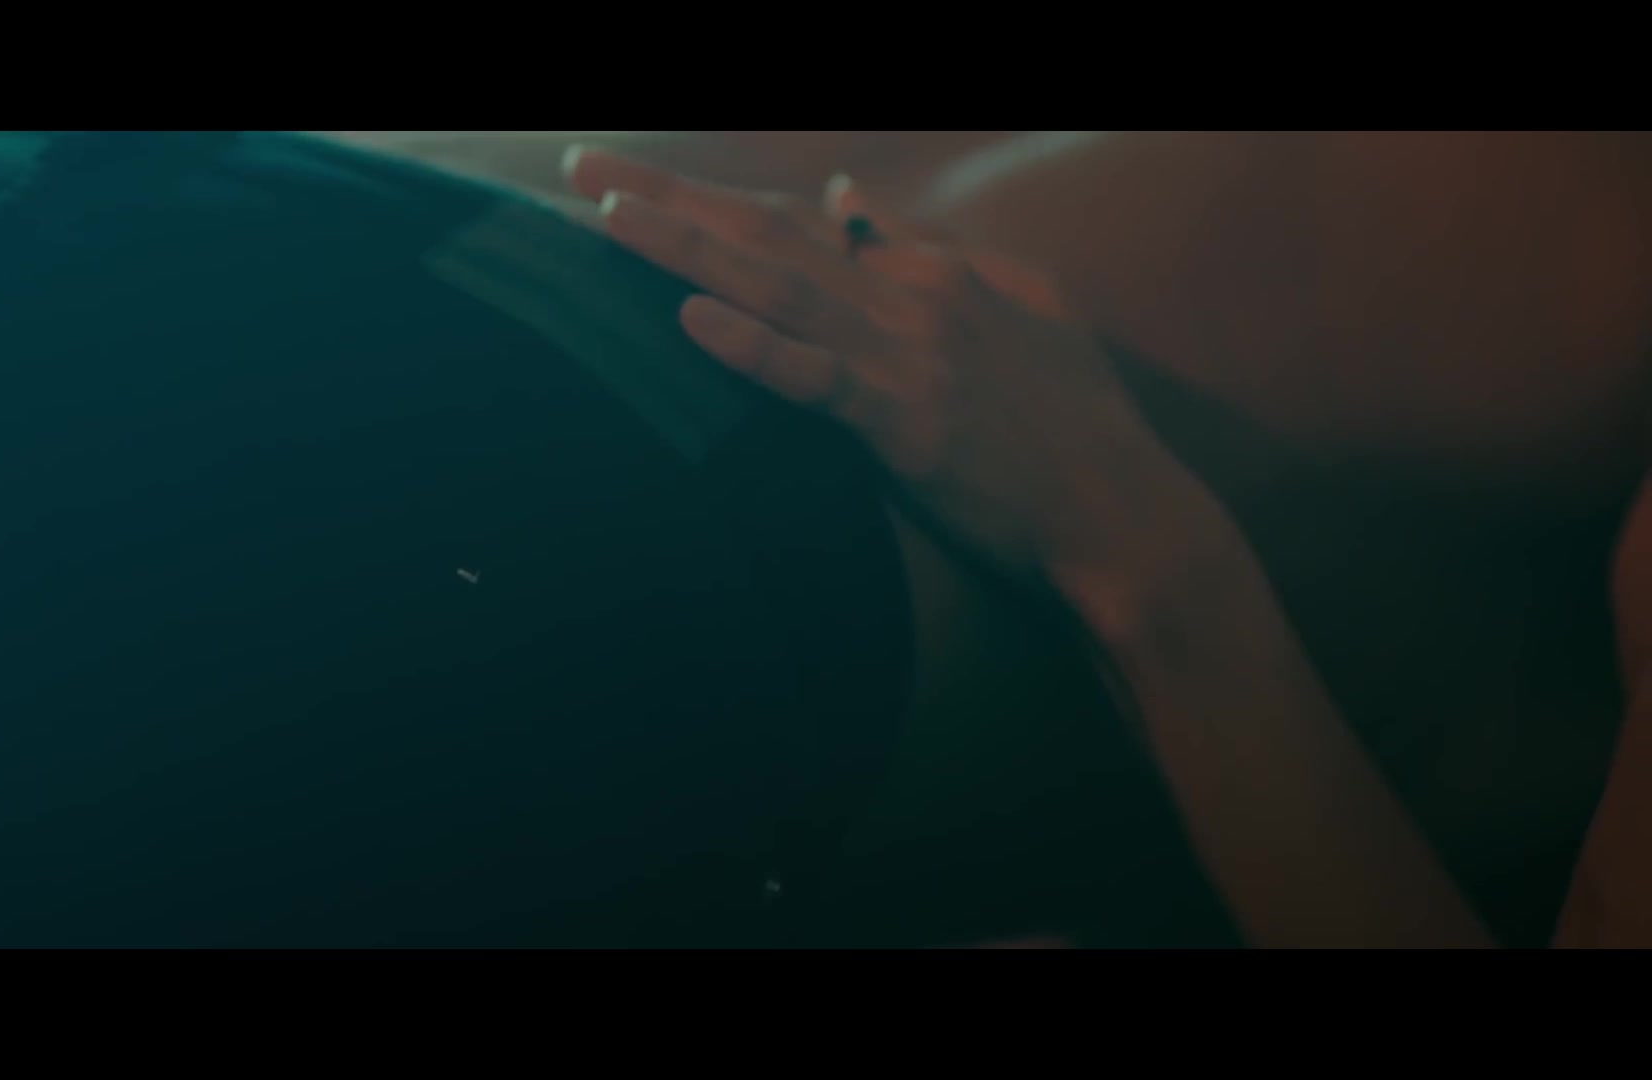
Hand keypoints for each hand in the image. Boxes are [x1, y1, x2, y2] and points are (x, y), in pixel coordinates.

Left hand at [564, 148, 1217, 602]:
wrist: (1123, 515)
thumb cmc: (1074, 423)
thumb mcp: (1019, 304)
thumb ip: (930, 251)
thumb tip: (850, 200)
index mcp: (933, 270)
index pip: (799, 223)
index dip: (715, 198)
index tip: (642, 181)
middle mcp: (912, 295)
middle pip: (768, 234)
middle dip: (670, 197)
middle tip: (583, 167)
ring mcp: (909, 355)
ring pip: (778, 288)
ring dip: (688, 247)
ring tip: (607, 219)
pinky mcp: (908, 423)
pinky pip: (816, 379)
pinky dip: (755, 346)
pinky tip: (692, 319)